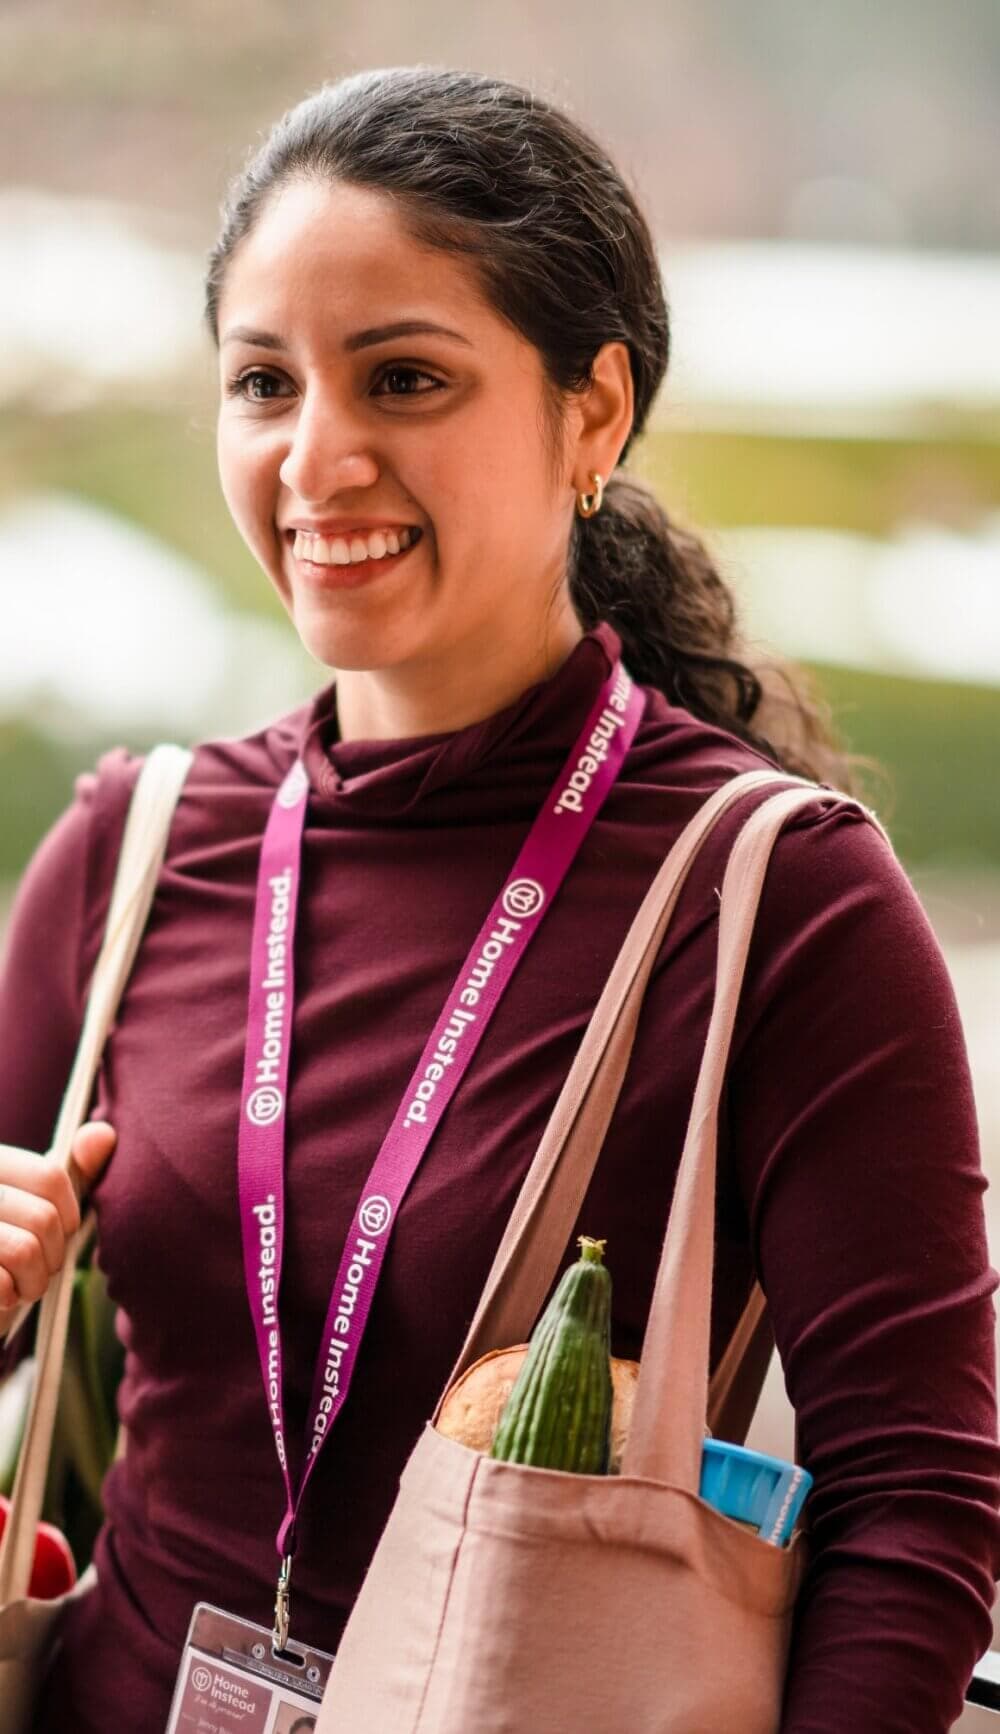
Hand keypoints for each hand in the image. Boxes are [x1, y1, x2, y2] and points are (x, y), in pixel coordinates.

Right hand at [0, 1122, 116, 1328]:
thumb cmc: (8, 1251)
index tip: (58, 1235)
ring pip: (25, 1250)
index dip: (68, 1215)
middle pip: (43, 1218)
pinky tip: (0, 1295)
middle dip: (52, 1256)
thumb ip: (73, 1172)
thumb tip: (104, 1133)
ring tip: (20, 1284)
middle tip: (35, 1269)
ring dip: (34, 1281)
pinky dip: (9, 1296)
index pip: (50, 1176)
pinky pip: (1, 1283)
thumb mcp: (39, 1206)